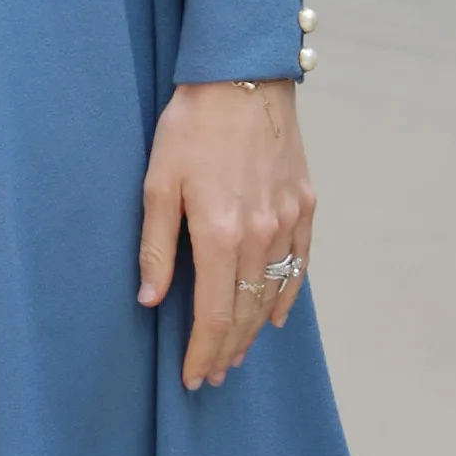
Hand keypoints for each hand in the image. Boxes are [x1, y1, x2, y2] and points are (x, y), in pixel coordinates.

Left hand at [140, 77, 313, 390]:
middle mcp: (262, 234)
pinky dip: (286, 296)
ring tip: (234, 354)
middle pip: (245, 312)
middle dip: (226, 349)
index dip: (203, 352)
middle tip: (212, 376)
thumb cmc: (191, 126)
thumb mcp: (157, 183)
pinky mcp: (305, 205)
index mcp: (220, 233)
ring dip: (252, 330)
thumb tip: (150, 300)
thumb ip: (155, 246)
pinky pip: (299, 265)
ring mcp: (288, 221)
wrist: (243, 77)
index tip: (194, 377)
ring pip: (273, 293)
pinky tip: (271, 315)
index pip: (213, 314)